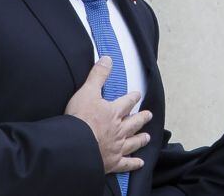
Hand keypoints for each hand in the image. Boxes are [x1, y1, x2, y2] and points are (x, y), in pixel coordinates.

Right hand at [65, 56, 152, 173]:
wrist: (75, 145)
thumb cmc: (80, 119)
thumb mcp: (87, 91)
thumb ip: (98, 75)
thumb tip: (107, 59)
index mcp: (113, 112)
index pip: (127, 102)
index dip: (132, 97)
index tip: (137, 95)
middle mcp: (119, 129)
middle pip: (134, 122)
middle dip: (142, 118)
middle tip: (148, 115)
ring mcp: (117, 147)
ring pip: (133, 142)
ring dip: (141, 139)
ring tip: (147, 137)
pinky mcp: (112, 162)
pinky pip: (126, 164)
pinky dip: (134, 164)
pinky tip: (140, 163)